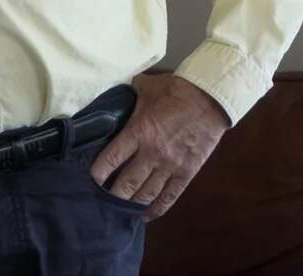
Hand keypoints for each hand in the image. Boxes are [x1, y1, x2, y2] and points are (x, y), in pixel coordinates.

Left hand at [88, 74, 229, 220]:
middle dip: (112, 195)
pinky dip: (156, 209)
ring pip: (146, 194)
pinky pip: (170, 197)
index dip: (98, 172)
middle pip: (127, 183)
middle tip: (102, 200)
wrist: (211, 99)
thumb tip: (116, 92)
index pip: (112, 158)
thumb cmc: (177, 91)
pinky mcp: (187, 173)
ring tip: (119, 210)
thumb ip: (129, 93)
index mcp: (140, 132)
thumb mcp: (147, 87)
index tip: (90, 179)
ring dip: (131, 204)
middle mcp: (152, 153)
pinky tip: (145, 215)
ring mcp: (171, 166)